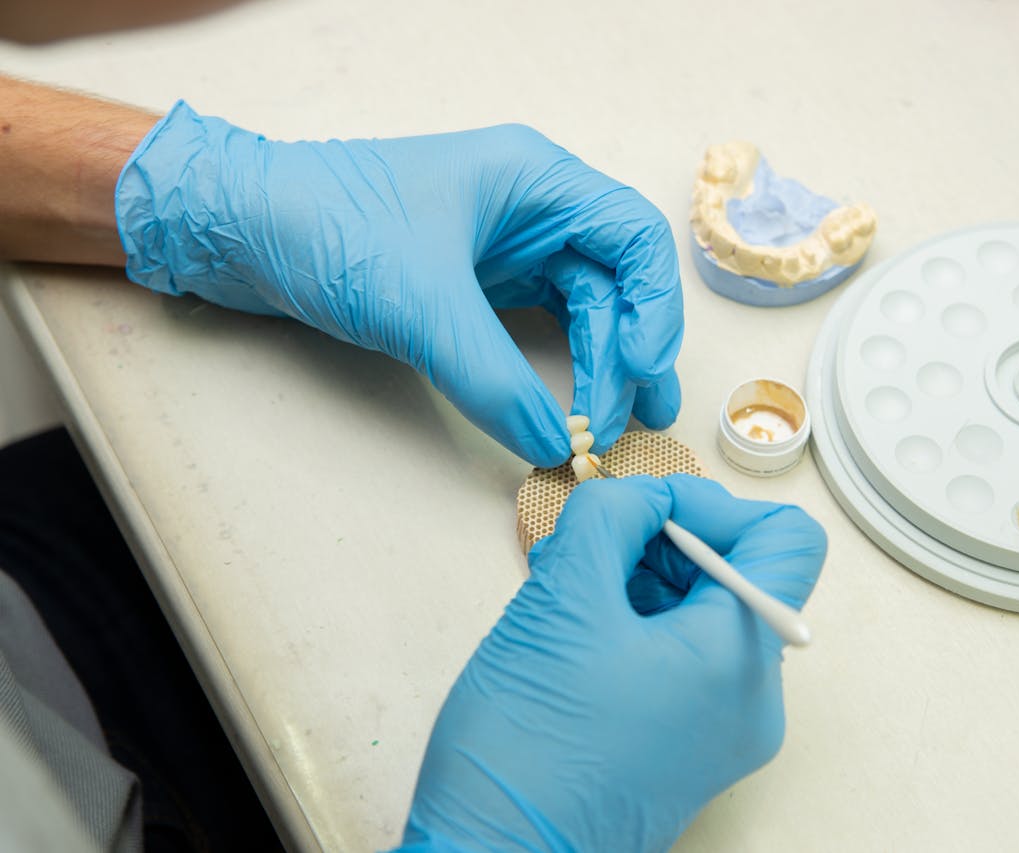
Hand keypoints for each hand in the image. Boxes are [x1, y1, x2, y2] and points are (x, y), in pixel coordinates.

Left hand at [115, 104, 682, 465]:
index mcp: (536, 180)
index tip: (644, 371)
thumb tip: (553, 444)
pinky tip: (562, 410)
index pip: (634, 237)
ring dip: (598, 369)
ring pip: (582, 311)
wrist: (234, 227)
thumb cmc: (322, 224)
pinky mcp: (476, 286)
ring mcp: (506, 249)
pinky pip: (538, 329)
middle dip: (627, 354)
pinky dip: (556, 371)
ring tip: (603, 430)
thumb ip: (492, 379)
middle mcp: (532, 210)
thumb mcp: (419, 304)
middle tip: (627, 423)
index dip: (654, 307)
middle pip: (616, 283)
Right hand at [400, 474, 826, 851]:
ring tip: (568, 592)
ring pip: (703, 614)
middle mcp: (751, 698)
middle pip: (739, 574)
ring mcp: (720, 731)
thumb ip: (611, 518)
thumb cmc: (528, 748)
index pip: (787, 538)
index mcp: (741, 658)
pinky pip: (681, 659)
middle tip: (588, 547)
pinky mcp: (685, 749)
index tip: (644, 512)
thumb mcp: (564, 599)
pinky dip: (634, 625)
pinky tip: (573, 633)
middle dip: (663, 542)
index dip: (716, 506)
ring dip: (640, 580)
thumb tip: (645, 494)